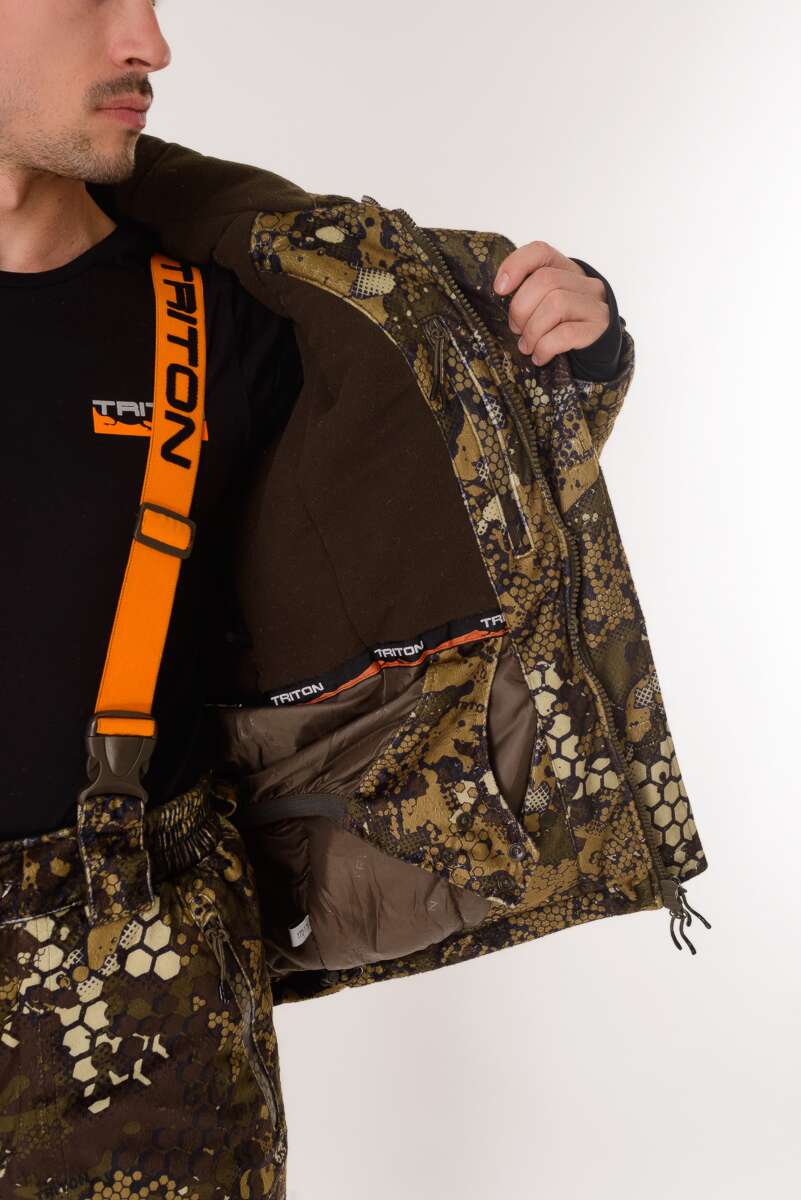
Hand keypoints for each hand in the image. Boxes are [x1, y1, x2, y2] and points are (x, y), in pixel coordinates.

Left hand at [493, 241, 609, 366]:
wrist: (597, 352)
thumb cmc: (561, 328)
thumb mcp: (543, 306)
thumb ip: (526, 294)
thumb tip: (500, 291)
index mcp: (566, 270)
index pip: (541, 251)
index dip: (516, 265)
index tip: (500, 289)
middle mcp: (585, 282)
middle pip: (546, 280)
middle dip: (521, 309)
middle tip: (516, 329)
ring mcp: (595, 305)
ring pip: (556, 304)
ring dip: (533, 330)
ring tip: (527, 346)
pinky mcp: (598, 329)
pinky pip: (566, 333)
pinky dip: (545, 346)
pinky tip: (540, 357)